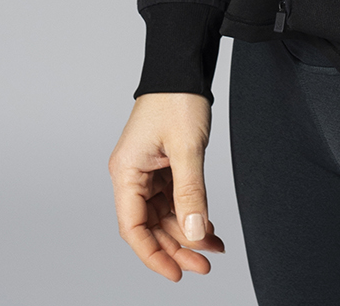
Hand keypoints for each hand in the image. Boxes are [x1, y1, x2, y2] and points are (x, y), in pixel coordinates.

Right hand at [109, 93, 223, 281]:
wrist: (183, 66)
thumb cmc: (177, 98)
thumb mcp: (187, 148)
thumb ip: (191, 193)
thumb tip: (196, 233)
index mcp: (126, 172)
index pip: (133, 228)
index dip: (153, 255)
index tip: (176, 272)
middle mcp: (132, 175)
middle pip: (151, 226)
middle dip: (177, 248)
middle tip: (204, 265)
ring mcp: (148, 171)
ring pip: (164, 215)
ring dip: (188, 233)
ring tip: (213, 249)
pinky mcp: (163, 165)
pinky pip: (175, 199)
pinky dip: (192, 213)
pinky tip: (209, 228)